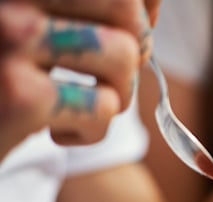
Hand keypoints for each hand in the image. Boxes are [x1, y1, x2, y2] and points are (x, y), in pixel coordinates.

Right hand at [0, 0, 158, 157]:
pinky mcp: (20, 96)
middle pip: (125, 9)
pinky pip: (104, 107)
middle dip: (134, 51)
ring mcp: (11, 40)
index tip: (129, 33)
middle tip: (107, 77)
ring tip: (83, 104)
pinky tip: (57, 129)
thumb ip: (78, 12)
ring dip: (117, 93)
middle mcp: (9, 1)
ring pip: (122, 56)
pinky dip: (94, 130)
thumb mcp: (26, 28)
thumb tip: (151, 6)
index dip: (138, 10)